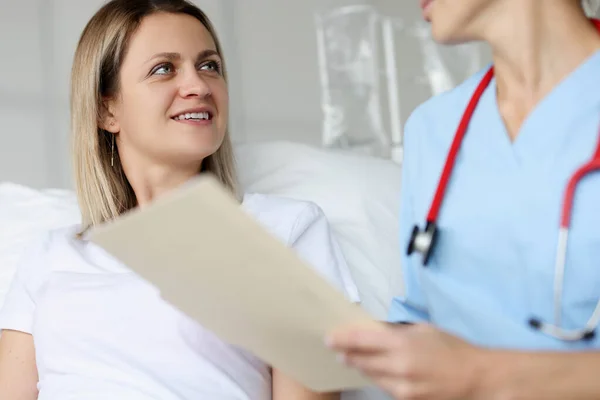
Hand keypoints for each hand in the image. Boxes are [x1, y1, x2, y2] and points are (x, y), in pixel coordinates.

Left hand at [326, 323, 488, 399]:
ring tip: (352, 359)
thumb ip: (397, 332)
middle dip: (347, 354)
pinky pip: (385, 387)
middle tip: (336, 348)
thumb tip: (374, 330)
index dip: (341, 339)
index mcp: (402, 344)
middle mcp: (398, 367)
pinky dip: (379, 378)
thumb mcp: (424, 330)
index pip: (361, 341)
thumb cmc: (452, 348)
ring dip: (360, 367)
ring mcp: (402, 388)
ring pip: (371, 376)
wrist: (476, 378)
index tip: (329, 338)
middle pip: (361, 361)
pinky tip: (377, 371)